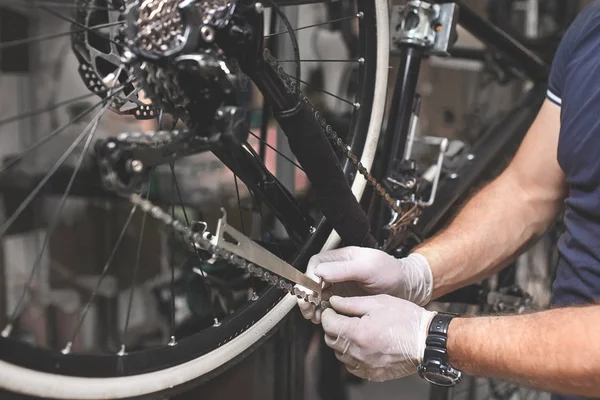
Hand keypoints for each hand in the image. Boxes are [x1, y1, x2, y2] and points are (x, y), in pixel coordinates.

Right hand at [298, 247, 432, 322]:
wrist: (406, 288)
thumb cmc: (391, 273)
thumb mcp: (369, 267)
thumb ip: (344, 269)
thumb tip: (320, 271)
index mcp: (342, 257)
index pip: (316, 264)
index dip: (309, 278)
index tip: (310, 292)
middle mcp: (338, 270)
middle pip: (313, 280)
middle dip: (307, 294)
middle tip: (307, 308)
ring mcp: (340, 285)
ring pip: (317, 293)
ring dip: (312, 305)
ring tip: (314, 316)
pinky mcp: (344, 299)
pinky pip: (326, 304)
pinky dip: (321, 311)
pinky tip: (322, 318)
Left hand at [321, 294, 435, 381]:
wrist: (426, 341)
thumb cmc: (406, 320)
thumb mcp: (377, 302)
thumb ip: (350, 303)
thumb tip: (334, 302)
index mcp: (358, 333)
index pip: (328, 324)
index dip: (327, 314)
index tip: (331, 309)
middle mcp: (358, 353)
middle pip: (330, 340)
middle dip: (333, 327)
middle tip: (342, 317)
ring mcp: (364, 366)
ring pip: (339, 354)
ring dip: (341, 341)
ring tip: (355, 330)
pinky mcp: (371, 374)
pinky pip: (351, 366)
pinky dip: (351, 355)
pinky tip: (362, 345)